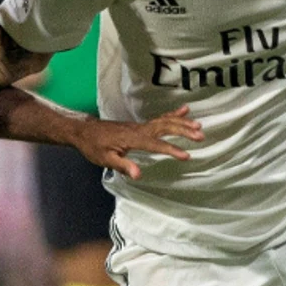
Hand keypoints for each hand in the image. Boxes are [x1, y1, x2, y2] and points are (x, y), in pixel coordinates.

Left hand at [71, 105, 203, 179]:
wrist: (84, 131)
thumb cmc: (94, 147)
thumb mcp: (104, 159)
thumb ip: (122, 165)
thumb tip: (138, 174)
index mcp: (132, 139)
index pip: (155, 144)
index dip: (171, 150)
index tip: (186, 155)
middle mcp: (139, 129)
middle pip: (164, 128)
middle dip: (183, 131)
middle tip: (200, 136)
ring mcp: (140, 126)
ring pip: (164, 121)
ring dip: (182, 123)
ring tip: (199, 126)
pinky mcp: (140, 126)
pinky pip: (160, 119)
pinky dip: (173, 114)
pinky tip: (185, 111)